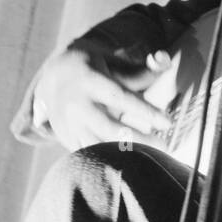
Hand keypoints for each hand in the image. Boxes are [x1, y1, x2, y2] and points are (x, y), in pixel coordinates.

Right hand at [33, 45, 172, 152]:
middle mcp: (77, 103)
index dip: (145, 111)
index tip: (167, 122)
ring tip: (149, 156)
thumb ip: (140, 69)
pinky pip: (87, 152)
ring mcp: (68, 122)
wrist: (53, 75)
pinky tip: (127, 161)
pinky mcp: (64, 136)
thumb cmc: (94, 66)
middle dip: (139, 139)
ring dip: (123, 153)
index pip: (121, 98)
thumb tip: (165, 60)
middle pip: (110, 128)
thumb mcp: (113, 62)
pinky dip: (107, 158)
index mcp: (90, 80)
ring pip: (97, 144)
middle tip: (164, 146)